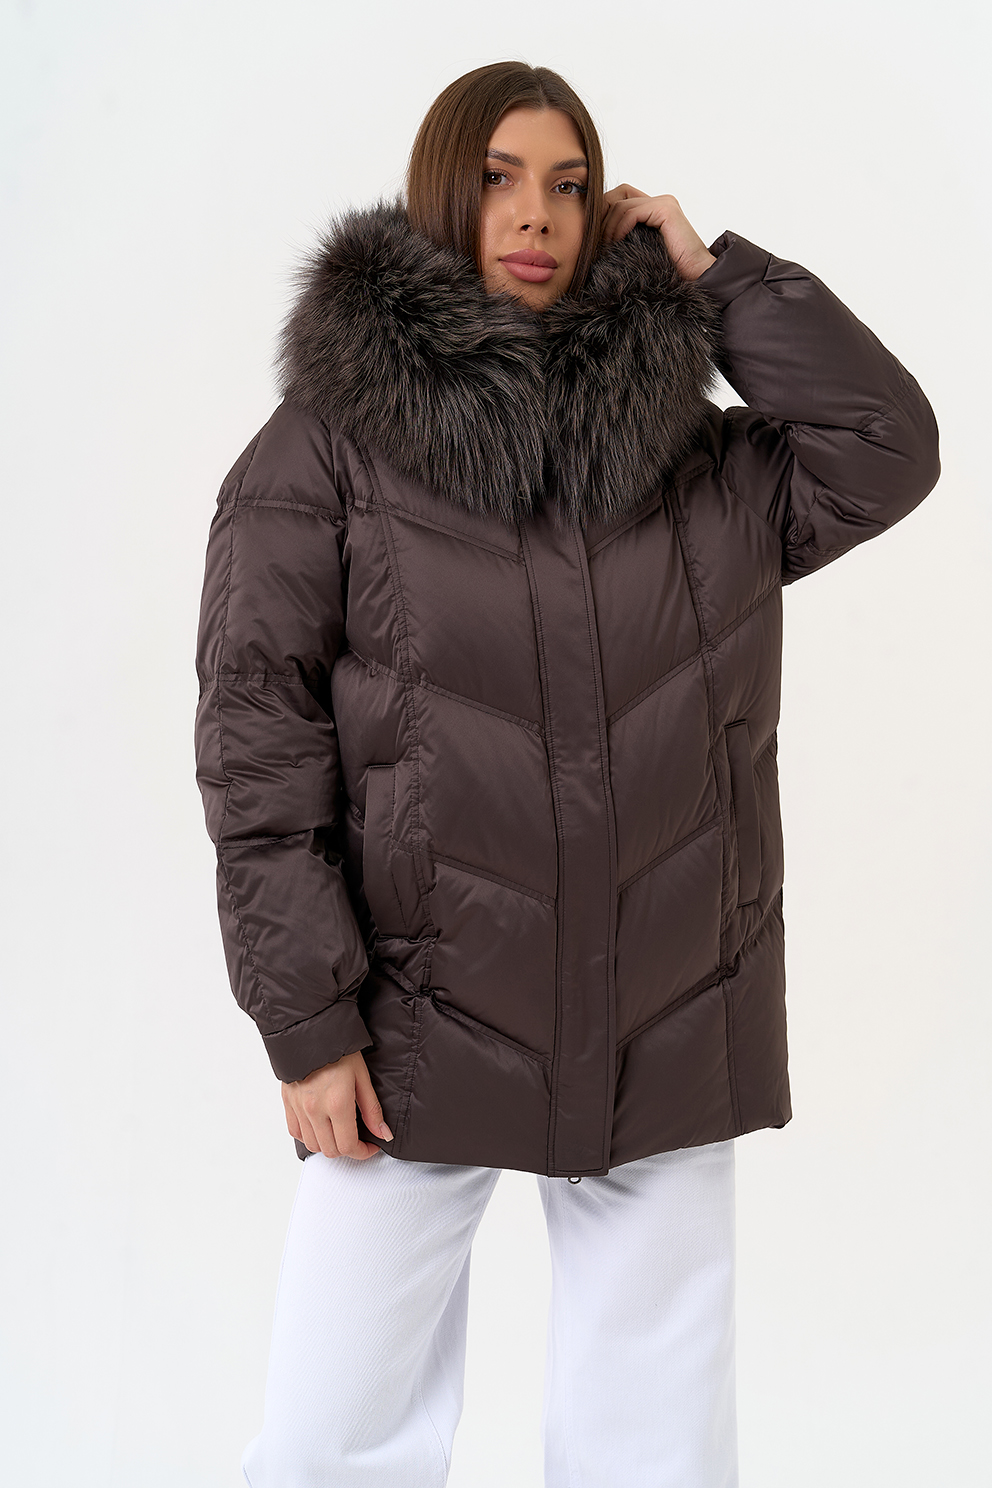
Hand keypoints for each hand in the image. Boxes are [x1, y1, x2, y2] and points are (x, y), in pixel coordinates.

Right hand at [281, 1050, 391, 1159]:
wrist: (311, 1030)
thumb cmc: (339, 1050)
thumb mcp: (362, 1077)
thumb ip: (372, 1110)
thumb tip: (383, 1134)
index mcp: (337, 1103)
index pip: (348, 1146)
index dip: (363, 1152)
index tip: (370, 1146)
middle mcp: (315, 1110)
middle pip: (331, 1150)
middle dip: (347, 1149)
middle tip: (357, 1138)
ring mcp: (299, 1108)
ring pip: (313, 1145)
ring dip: (328, 1144)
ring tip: (339, 1131)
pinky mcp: (288, 1103)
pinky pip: (295, 1132)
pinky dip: (308, 1135)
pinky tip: (320, 1125)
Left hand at [600, 186, 715, 280]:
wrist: (696, 280)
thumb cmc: (668, 273)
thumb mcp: (638, 252)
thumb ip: (623, 238)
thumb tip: (592, 237)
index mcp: (653, 210)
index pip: (618, 199)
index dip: (602, 215)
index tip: (592, 238)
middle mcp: (659, 202)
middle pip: (617, 195)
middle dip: (601, 215)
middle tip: (593, 240)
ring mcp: (664, 203)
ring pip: (620, 205)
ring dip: (607, 227)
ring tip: (605, 248)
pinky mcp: (666, 209)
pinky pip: (631, 212)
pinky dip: (619, 228)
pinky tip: (616, 244)